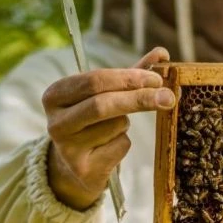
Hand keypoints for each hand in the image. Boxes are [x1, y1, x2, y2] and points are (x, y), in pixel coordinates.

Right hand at [42, 47, 172, 209]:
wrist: (78, 163)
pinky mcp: (82, 169)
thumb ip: (132, 73)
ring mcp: (66, 148)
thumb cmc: (94, 120)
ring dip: (126, 124)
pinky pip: (120, 147)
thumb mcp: (107, 93)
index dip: (128, 78)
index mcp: (55, 95)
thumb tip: (162, 53)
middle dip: (139, 98)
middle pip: (102, 104)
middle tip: (168, 96)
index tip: (156, 79)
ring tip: (113, 128)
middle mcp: (55, 121)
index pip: (94, 80)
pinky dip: (124, 143)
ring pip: (115, 126)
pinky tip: (109, 148)